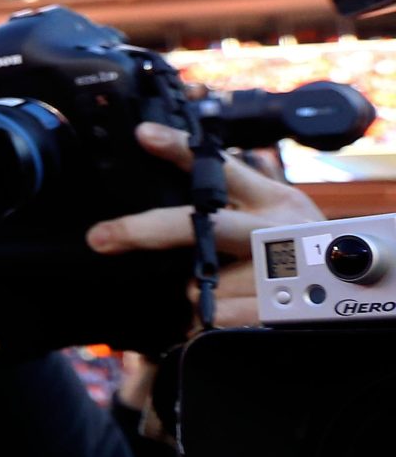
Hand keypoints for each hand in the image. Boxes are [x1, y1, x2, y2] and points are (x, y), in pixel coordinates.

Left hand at [84, 122, 323, 328]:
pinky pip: (214, 318)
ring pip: (197, 283)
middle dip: (143, 231)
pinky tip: (226, 314)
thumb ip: (231, 184)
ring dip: (195, 291)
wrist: (356, 289)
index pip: (222, 169)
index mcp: (271, 200)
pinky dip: (207, 321)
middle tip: (101, 237)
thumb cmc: (300, 242)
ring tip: (225, 290)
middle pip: (198, 227)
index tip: (143, 135)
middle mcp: (272, 231)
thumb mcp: (274, 204)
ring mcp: (274, 272)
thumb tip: (161, 146)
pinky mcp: (272, 312)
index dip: (180, 152)